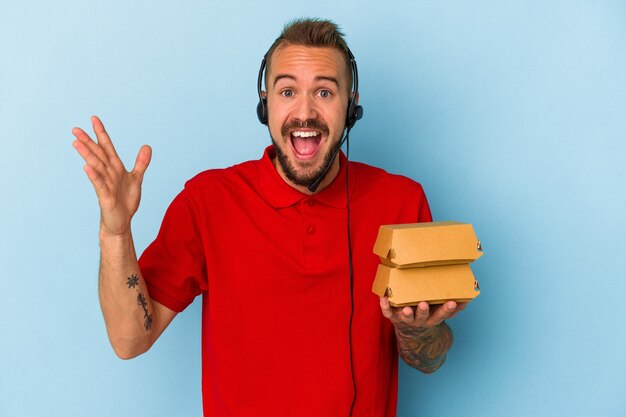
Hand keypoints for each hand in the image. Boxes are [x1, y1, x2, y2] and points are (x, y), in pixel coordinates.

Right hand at [72, 116, 151, 235]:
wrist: (121, 222)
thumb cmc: (126, 201)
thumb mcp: (136, 179)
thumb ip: (141, 163)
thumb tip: (147, 146)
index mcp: (115, 167)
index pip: (107, 147)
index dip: (101, 133)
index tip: (94, 118)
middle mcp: (108, 174)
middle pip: (97, 154)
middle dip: (88, 141)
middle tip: (75, 129)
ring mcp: (105, 184)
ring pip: (96, 166)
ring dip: (87, 155)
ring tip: (76, 142)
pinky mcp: (105, 197)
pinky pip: (99, 184)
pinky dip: (93, 175)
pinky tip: (86, 166)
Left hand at [379, 297, 466, 329]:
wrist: (411, 331)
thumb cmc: (428, 315)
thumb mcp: (441, 312)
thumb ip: (454, 307)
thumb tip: (470, 297)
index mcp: (432, 319)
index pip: (441, 315)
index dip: (446, 310)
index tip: (451, 302)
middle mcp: (419, 321)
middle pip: (423, 318)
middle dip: (423, 311)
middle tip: (424, 304)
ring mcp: (405, 320)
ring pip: (405, 318)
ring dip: (405, 313)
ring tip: (405, 308)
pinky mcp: (393, 317)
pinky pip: (388, 313)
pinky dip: (384, 306)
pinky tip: (382, 297)